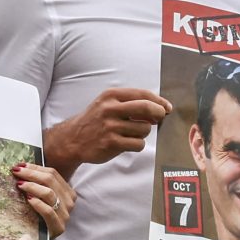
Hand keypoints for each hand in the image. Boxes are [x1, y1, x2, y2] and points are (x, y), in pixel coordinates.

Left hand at [14, 162, 73, 235]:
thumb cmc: (41, 218)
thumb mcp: (43, 198)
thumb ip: (40, 185)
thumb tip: (22, 168)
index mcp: (68, 192)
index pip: (52, 173)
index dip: (35, 167)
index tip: (19, 165)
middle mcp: (69, 201)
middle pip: (50, 180)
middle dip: (31, 174)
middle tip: (16, 172)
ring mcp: (65, 214)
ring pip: (49, 193)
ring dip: (32, 186)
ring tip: (19, 184)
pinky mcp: (59, 227)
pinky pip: (48, 211)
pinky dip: (37, 203)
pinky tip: (28, 199)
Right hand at [48, 88, 169, 168]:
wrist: (73, 139)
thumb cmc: (95, 121)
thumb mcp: (107, 104)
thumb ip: (130, 103)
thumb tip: (159, 107)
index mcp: (111, 95)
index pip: (142, 94)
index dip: (159, 101)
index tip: (167, 107)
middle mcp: (110, 109)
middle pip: (146, 107)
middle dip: (158, 113)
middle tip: (159, 119)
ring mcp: (110, 126)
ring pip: (144, 129)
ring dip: (143, 133)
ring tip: (131, 134)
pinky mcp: (111, 143)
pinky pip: (138, 144)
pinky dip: (137, 145)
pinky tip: (127, 143)